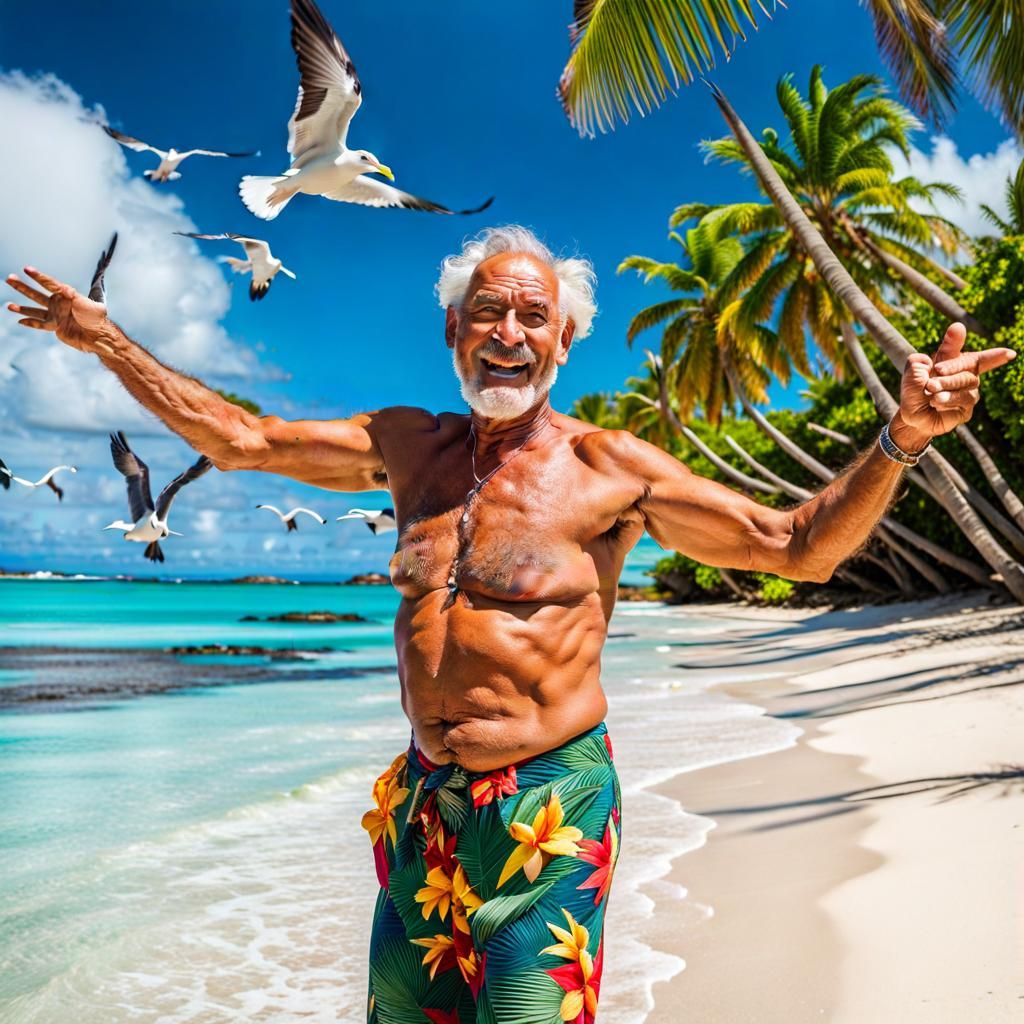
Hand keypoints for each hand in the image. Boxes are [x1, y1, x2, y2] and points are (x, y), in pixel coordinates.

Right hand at [5, 267, 108, 352]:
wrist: (99, 336)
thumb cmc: (98, 319)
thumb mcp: (91, 304)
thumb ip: (76, 296)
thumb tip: (63, 288)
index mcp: (66, 295)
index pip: (49, 283)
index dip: (38, 276)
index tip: (26, 269)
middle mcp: (58, 304)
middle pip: (36, 294)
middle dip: (22, 287)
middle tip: (9, 278)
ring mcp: (56, 315)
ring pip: (34, 310)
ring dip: (22, 308)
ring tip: (9, 305)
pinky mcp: (55, 327)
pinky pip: (40, 324)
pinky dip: (30, 323)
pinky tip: (19, 321)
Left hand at [895, 322, 1015, 447]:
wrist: (911, 416)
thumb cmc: (914, 390)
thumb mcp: (913, 370)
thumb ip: (922, 357)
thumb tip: (937, 347)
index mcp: (957, 363)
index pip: (976, 357)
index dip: (994, 355)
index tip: (1010, 354)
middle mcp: (967, 376)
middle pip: (970, 365)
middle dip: (951, 368)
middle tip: (935, 373)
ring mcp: (969, 393)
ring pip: (967, 382)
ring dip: (946, 385)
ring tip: (930, 391)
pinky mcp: (966, 409)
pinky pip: (964, 400)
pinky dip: (947, 400)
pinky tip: (936, 403)